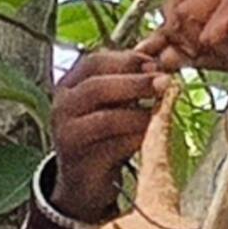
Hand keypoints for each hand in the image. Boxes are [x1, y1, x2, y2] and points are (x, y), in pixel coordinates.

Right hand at [50, 49, 168, 219]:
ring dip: (139, 114)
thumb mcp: (115, 101)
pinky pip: (114, 147)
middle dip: (135, 83)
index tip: (156, 63)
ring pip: (106, 119)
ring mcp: (67, 135)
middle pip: (97, 87)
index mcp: (69, 84)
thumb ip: (133, 76)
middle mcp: (62, 106)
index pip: (94, 62)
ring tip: (162, 110)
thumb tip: (163, 48)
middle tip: (165, 82)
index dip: (128, 60)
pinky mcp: (80, 161)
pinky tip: (153, 135)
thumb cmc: (104, 133)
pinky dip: (137, 139)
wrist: (84, 180)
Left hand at [141, 0, 227, 84]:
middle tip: (200, 51)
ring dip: (199, 40)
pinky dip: (218, 47)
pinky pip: (210, 30)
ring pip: (189, 12)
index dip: (171, 23)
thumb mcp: (227, 52)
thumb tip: (160, 55)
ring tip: (225, 50)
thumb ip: (195, 50)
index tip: (175, 50)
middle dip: (180, 31)